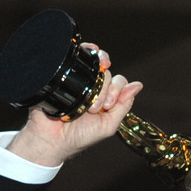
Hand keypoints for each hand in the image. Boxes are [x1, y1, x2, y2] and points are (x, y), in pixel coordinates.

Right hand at [7, 47, 142, 167]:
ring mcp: (78, 78)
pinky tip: (86, 64)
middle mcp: (93, 86)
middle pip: (108, 73)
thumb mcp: (108, 125)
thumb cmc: (79, 136)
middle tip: (94, 108)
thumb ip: (124, 106)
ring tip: (86, 100)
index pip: (119, 82)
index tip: (107, 105)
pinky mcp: (64, 71)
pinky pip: (79, 55)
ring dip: (95, 80)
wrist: (52, 138)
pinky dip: (86, 52)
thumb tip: (138, 85)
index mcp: (105, 97)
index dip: (116, 90)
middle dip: (105, 90)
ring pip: (96, 64)